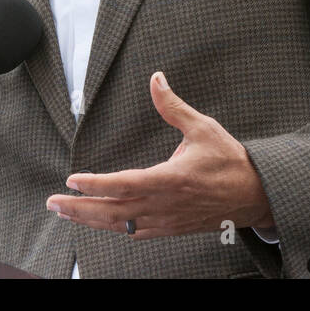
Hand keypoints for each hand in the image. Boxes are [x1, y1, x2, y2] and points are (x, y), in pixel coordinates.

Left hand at [45, 71, 275, 238]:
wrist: (256, 195)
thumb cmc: (230, 160)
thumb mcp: (203, 128)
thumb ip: (173, 106)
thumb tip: (156, 78)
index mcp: (171, 180)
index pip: (124, 184)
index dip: (95, 185)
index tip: (71, 181)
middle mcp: (165, 205)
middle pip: (114, 210)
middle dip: (79, 208)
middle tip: (53, 203)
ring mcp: (167, 221)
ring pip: (121, 224)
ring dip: (90, 219)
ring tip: (65, 212)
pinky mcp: (172, 229)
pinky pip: (136, 231)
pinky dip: (114, 227)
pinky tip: (100, 221)